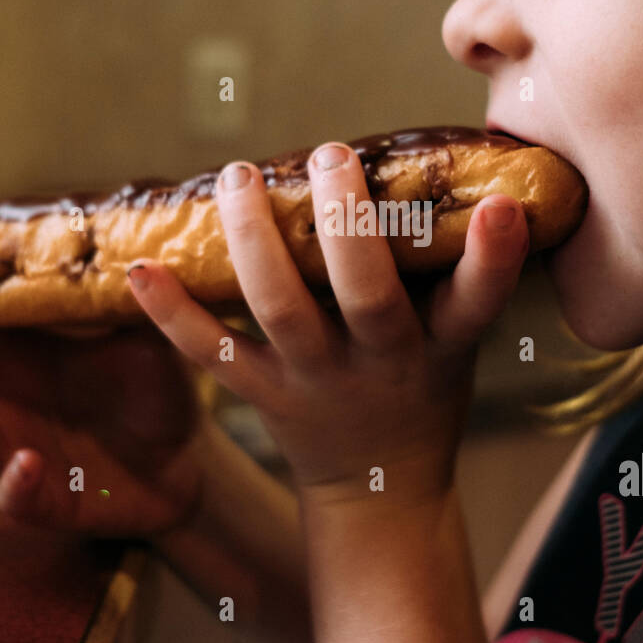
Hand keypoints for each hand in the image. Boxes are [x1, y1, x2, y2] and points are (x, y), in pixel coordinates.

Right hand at [0, 285, 204, 537]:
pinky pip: (12, 499)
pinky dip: (14, 482)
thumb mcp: (144, 334)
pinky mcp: (48, 499)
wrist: (191, 457)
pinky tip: (30, 461)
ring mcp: (17, 451)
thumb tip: (133, 249)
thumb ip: (128, 297)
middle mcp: (5, 402)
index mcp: (18, 354)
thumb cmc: (154, 386)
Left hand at [124, 140, 529, 506]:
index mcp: (441, 344)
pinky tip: (140, 269)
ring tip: (240, 176)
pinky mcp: (264, 394)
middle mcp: (382, 360)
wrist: (379, 488)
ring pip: (282, 308)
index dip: (493, 257)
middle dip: (347, 221)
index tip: (502, 206)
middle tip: (331, 154)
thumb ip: (448, 272)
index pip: (478, 301)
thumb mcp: (455, 339)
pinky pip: (212, 352)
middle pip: (367, 294)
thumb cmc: (423, 389)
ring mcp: (316, 379)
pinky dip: (172, 313)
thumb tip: (447, 170)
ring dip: (256, 238)